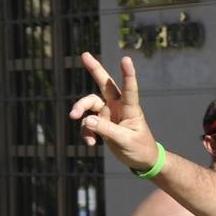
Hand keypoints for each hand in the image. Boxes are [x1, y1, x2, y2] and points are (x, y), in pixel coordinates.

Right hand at [69, 54, 159, 172]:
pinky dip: (85, 132)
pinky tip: (91, 143)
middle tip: (84, 55)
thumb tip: (86, 120)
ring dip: (80, 108)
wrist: (141, 161)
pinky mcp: (102, 124)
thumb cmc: (140, 148)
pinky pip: (87, 124)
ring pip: (90, 103)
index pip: (129, 89)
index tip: (126, 59)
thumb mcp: (125, 141)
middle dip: (95, 69)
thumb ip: (107, 130)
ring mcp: (109, 114)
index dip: (127, 74)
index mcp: (130, 108)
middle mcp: (118, 107)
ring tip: (73, 117)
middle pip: (104, 84)